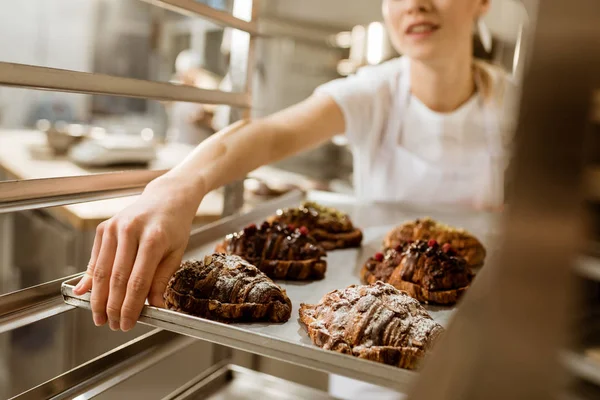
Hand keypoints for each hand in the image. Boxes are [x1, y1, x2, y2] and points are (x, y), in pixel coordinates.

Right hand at [73, 175, 202, 331]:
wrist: (166, 197)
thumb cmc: (175, 226)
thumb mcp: (177, 252)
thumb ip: (162, 279)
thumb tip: (154, 307)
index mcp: (153, 238)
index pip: (138, 281)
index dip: (130, 306)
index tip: (128, 323)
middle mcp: (130, 231)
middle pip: (116, 278)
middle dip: (112, 306)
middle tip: (113, 325)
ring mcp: (114, 228)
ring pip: (101, 270)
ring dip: (98, 298)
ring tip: (99, 317)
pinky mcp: (104, 228)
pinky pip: (95, 259)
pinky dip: (91, 279)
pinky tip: (88, 295)